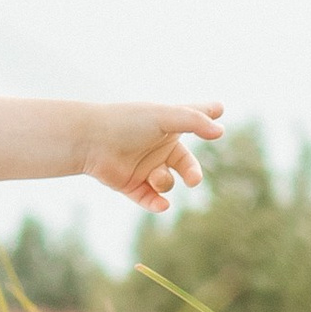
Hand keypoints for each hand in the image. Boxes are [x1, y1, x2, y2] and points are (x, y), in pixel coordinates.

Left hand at [79, 102, 223, 209]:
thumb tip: (220, 130)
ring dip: (165, 183)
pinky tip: (160, 203)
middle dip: (193, 173)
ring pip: (168, 184)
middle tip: (193, 178)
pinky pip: (151, 200)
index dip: (205, 115)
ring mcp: (145, 167)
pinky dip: (157, 203)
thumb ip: (193, 121)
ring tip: (154, 177)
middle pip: (186, 164)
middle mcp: (156, 146)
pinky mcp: (132, 186)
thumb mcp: (163, 117)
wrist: (90, 141)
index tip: (218, 108)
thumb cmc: (126, 122)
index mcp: (165, 126)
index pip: (190, 119)